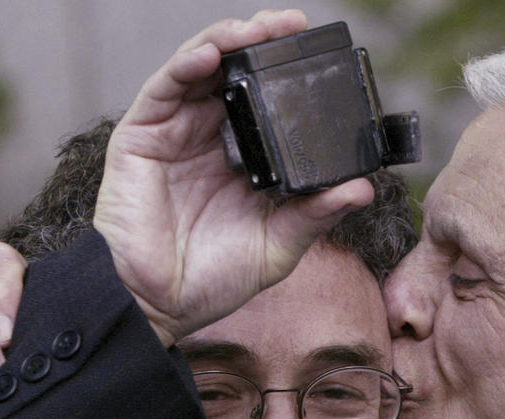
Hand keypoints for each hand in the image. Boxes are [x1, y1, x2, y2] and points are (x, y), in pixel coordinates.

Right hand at [94, 9, 374, 347]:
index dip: (291, 79)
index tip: (324, 58)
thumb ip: (315, 215)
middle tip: (294, 25)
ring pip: (201, 70)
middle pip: (237, 76)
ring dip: (228, 41)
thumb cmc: (213, 281)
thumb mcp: (278, 246)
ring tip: (258, 28)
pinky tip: (213, 52)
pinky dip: (187, 64)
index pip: (269, 106)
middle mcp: (210, 139)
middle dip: (263, 44)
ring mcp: (175, 134)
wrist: (159, 306)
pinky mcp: (141, 136)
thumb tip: (363, 189)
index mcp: (245, 162)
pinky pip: (164, 88)